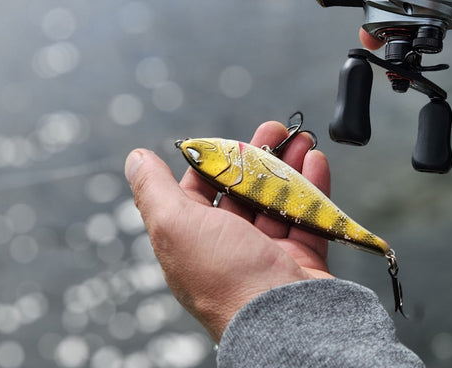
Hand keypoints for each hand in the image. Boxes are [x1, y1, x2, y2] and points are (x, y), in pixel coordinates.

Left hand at [124, 121, 332, 340]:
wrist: (285, 322)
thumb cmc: (226, 278)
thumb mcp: (175, 226)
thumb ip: (153, 190)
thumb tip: (135, 159)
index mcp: (193, 240)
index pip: (199, 190)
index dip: (215, 160)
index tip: (233, 139)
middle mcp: (228, 247)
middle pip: (243, 190)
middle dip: (261, 156)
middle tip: (277, 129)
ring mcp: (267, 253)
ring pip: (278, 198)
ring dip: (291, 165)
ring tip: (303, 139)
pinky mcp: (301, 257)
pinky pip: (309, 215)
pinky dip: (315, 186)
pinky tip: (316, 162)